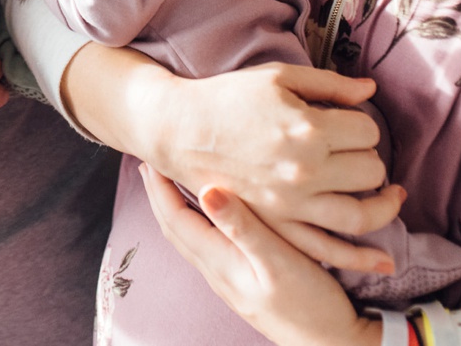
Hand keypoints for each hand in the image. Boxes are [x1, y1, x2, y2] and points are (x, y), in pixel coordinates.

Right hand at [91, 54, 401, 270]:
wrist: (178, 129)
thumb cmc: (226, 97)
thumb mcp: (278, 76)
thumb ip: (329, 83)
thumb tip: (370, 89)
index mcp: (308, 128)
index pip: (367, 130)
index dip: (361, 122)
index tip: (346, 120)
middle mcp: (305, 169)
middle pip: (370, 169)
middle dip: (367, 155)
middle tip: (351, 149)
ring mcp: (291, 203)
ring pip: (362, 214)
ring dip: (380, 204)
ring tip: (384, 194)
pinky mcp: (277, 224)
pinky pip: (329, 249)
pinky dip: (361, 258)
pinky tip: (383, 258)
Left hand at [141, 164, 381, 345]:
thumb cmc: (310, 305)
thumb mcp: (278, 263)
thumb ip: (243, 227)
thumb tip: (206, 190)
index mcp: (219, 262)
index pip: (175, 218)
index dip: (159, 187)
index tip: (150, 156)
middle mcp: (216, 271)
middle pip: (174, 227)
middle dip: (158, 194)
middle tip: (150, 161)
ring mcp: (227, 279)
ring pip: (187, 236)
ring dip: (173, 207)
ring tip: (169, 182)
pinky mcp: (241, 282)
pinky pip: (204, 243)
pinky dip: (194, 220)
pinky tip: (206, 213)